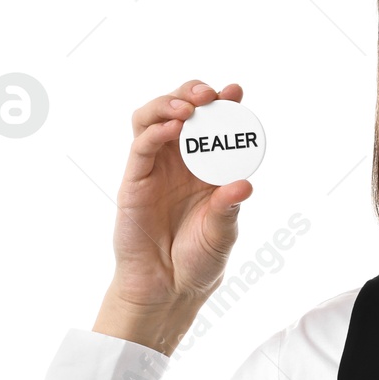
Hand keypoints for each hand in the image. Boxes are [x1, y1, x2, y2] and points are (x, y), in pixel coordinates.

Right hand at [103, 80, 251, 319]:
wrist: (168, 288)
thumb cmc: (199, 259)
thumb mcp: (222, 234)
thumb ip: (228, 210)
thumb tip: (244, 186)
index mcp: (208, 169)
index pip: (215, 127)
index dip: (225, 105)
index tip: (237, 91)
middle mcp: (180, 162)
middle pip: (181, 111)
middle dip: (194, 93)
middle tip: (210, 93)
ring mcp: (155, 168)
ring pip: (153, 120)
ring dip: (169, 103)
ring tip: (190, 106)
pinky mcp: (134, 181)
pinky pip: (140, 147)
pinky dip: (155, 132)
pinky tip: (172, 127)